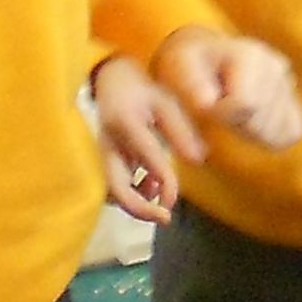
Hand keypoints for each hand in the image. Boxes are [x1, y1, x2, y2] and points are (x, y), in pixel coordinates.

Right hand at [92, 57, 198, 222]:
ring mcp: (103, 154)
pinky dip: (133, 193)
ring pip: (113, 191)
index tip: (174, 198)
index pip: (147, 157)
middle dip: (140, 209)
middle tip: (165, 217)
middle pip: (116, 187)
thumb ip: (181, 132)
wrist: (111, 83)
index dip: (165, 181)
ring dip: (137, 201)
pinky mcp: (105, 161)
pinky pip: (114, 187)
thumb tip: (198, 160)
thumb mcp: (166, 104)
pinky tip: (150, 185)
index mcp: (127, 123)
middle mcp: (109, 143)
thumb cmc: (143, 92)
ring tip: (159, 194)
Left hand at [155, 26, 301, 151]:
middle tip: (218, 108)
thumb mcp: (176, 75)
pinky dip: (271, 137)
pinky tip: (250, 122)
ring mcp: (287, 81)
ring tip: (232, 111)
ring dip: (250, 132)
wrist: (201, 57)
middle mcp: (274, 64)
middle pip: (260, 121)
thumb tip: (205, 121)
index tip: (205, 104)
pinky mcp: (293, 99)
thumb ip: (188, 97)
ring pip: (276, 131)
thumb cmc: (185, 68)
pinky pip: (292, 133)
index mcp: (248, 54)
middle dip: (235, 125)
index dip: (221, 115)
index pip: (246, 104)